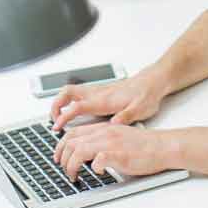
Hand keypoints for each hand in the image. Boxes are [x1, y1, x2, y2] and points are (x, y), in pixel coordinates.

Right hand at [49, 68, 169, 130]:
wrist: (154, 81)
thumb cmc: (147, 94)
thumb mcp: (141, 109)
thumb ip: (126, 116)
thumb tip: (114, 124)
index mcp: (105, 100)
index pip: (77, 106)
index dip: (64, 116)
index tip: (57, 126)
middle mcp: (99, 93)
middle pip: (68, 92)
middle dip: (56, 105)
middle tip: (53, 120)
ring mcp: (99, 90)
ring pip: (72, 90)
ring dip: (61, 101)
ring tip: (59, 116)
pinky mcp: (101, 90)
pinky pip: (79, 92)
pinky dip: (70, 100)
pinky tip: (74, 110)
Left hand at [53, 122, 174, 181]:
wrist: (162, 146)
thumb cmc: (143, 145)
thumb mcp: (118, 136)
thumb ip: (102, 140)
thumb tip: (86, 154)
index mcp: (103, 128)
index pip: (73, 133)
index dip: (60, 146)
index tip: (58, 157)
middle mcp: (104, 133)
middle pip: (71, 141)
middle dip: (62, 157)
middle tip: (64, 170)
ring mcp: (111, 144)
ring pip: (79, 151)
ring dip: (71, 166)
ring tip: (73, 176)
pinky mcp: (119, 156)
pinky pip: (98, 160)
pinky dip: (92, 168)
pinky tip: (96, 173)